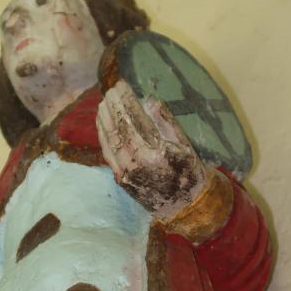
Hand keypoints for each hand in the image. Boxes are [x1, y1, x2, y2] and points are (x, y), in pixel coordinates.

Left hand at [96, 80, 206, 217]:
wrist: (185, 205)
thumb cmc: (189, 172)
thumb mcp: (185, 144)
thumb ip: (166, 122)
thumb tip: (148, 101)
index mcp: (155, 152)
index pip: (134, 119)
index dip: (126, 100)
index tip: (121, 85)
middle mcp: (137, 162)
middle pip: (118, 128)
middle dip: (113, 106)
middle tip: (110, 89)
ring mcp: (126, 172)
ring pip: (109, 140)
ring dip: (104, 119)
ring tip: (103, 102)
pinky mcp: (120, 179)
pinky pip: (107, 153)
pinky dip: (102, 135)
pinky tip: (102, 123)